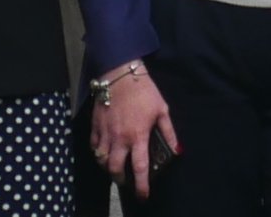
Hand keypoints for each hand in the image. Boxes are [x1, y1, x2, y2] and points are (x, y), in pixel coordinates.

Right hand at [91, 64, 178, 196]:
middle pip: (115, 168)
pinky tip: (105, 152)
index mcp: (138, 136)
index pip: (140, 167)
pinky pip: (94, 147)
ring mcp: (105, 133)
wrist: (120, 74)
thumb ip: (168, 132)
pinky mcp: (95, 126)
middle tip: (126, 180)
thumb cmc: (144, 91)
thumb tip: (176, 150)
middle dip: (120, 179)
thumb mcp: (162, 110)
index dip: (141, 184)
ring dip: (108, 168)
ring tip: (115, 168)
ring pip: (102, 160)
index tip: (143, 195)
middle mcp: (120, 138)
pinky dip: (98, 153)